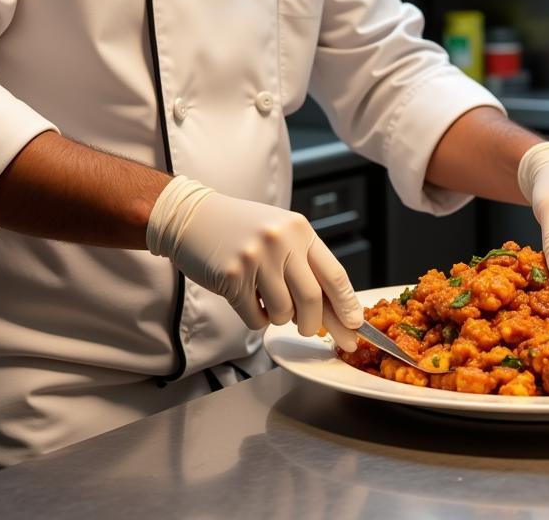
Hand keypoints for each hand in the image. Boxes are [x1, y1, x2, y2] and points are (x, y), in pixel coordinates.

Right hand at [146, 176, 362, 350]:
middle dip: (314, 324)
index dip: (348, 306)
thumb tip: (331, 310)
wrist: (193, 217)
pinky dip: (257, 318)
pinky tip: (248, 298)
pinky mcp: (233, 276)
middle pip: (312, 300)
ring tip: (268, 300)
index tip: (356, 327)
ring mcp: (257, 258)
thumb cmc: (240, 229)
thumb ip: (304, 264)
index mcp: (300, 230)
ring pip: (284, 313)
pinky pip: (256, 318)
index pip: (335, 275)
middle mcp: (282, 241)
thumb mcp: (280, 233)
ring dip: (280, 318)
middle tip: (308, 330)